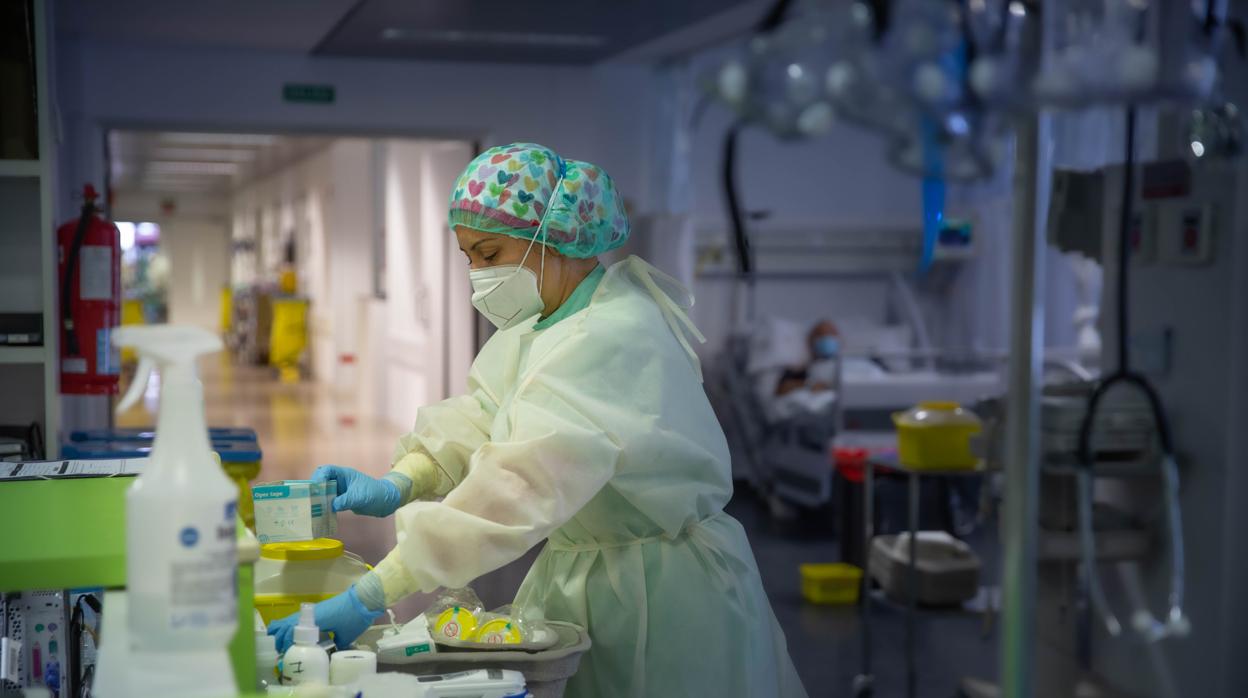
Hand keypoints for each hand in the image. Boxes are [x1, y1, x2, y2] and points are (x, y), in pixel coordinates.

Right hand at [267, 586, 382, 652]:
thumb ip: (336, 645)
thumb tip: (331, 655)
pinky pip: (300, 618)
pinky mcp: (319, 609)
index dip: (285, 643)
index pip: (291, 632)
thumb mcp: (346, 635)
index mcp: (314, 621)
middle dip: (280, 638)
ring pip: (292, 619)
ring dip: (285, 630)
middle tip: (280, 651)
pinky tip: (294, 633)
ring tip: (281, 643)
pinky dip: (293, 625)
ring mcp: (314, 610)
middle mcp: (310, 614)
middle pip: (286, 624)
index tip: (284, 655)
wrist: (364, 598)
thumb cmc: (355, 617)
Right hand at [311, 465, 402, 516]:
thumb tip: (331, 506)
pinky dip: (324, 506)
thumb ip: (345, 500)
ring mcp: (341, 490)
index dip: (319, 477)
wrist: (386, 502)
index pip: (327, 470)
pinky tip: (321, 514)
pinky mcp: (342, 500)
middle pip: (322, 480)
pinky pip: (329, 501)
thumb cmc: (375, 493)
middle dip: (315, 488)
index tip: (315, 488)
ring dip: (319, 498)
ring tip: (312, 508)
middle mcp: (341, 481)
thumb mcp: (360, 497)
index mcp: (345, 474)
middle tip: (310, 499)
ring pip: (324, 491)